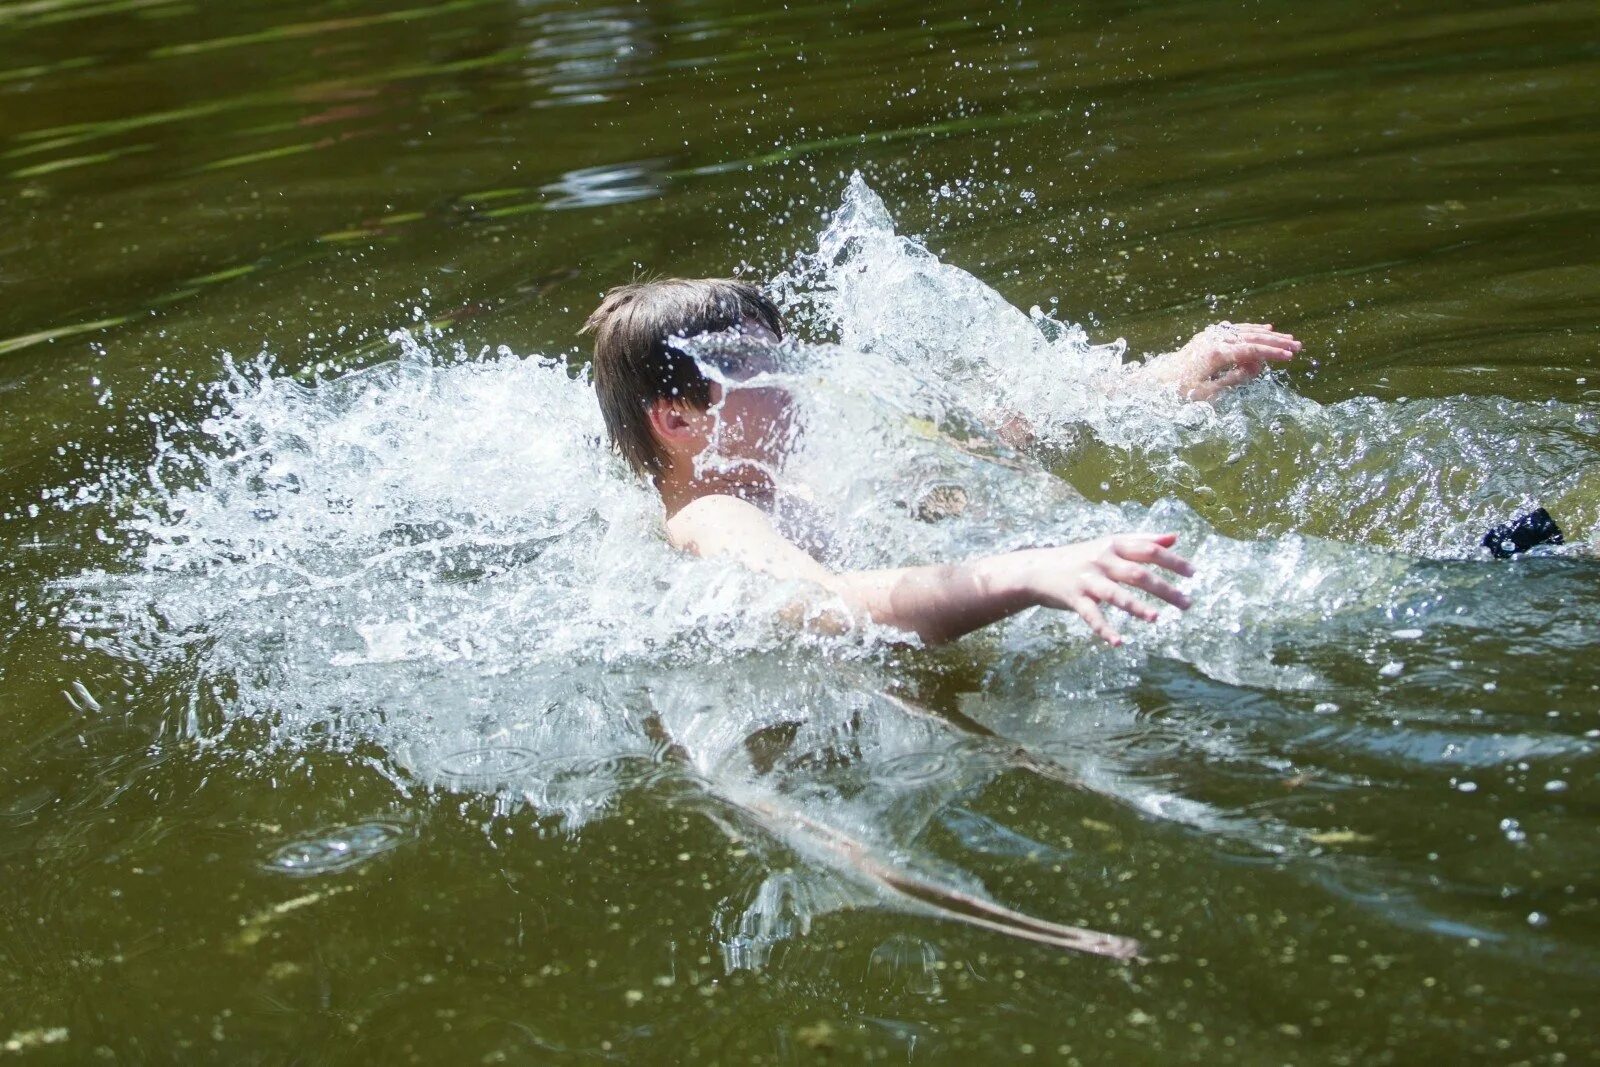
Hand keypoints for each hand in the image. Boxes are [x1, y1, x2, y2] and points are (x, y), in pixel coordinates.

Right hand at [1000, 533, 1193, 645]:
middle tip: (1187, 604)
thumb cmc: (1080, 557)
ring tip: (1156, 619)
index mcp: (1113, 545)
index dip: (1172, 561)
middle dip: (1164, 589)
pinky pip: (1091, 615)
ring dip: (1136, 607)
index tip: (1193, 574)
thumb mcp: (1109, 544)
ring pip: (1115, 594)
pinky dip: (1104, 629)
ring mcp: (1087, 579)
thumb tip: (1174, 537)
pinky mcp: (1073, 598)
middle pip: (1138, 574)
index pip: (1148, 550)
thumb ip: (1142, 540)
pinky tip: (1118, 642)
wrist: (1037, 569)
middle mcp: (1101, 560)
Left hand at [1141, 322, 1300, 400]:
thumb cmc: (1179, 393)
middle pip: (1251, 337)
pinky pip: (1234, 330)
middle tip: (1298, 346)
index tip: (1290, 357)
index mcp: (1215, 354)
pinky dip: (1251, 330)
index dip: (1272, 354)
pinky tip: (1264, 330)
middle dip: (1276, 342)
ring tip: (1287, 339)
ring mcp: (1209, 337)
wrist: (1155, 382)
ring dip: (1267, 335)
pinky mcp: (1206, 338)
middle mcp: (1213, 340)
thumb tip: (1256, 366)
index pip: (1251, 350)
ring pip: (1244, 331)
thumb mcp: (1208, 393)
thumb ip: (1234, 379)